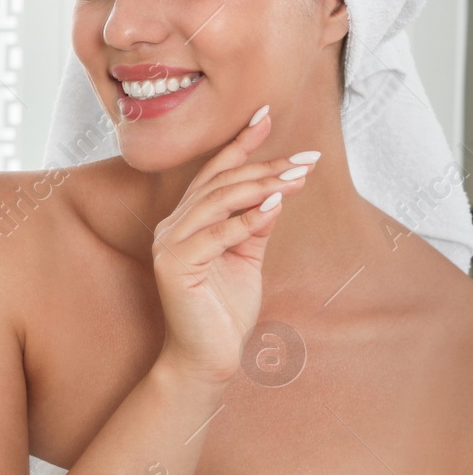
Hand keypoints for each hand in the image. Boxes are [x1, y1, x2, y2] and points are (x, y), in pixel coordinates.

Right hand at [151, 106, 315, 385]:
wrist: (206, 358)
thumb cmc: (224, 311)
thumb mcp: (247, 258)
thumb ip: (256, 225)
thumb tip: (276, 191)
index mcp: (185, 222)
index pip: (213, 173)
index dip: (239, 144)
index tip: (266, 116)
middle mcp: (171, 227)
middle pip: (219, 184)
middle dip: (264, 166)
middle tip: (306, 158)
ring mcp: (169, 245)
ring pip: (217, 202)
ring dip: (261, 186)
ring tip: (298, 176)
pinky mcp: (174, 265)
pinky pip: (216, 234)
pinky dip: (247, 219)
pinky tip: (275, 206)